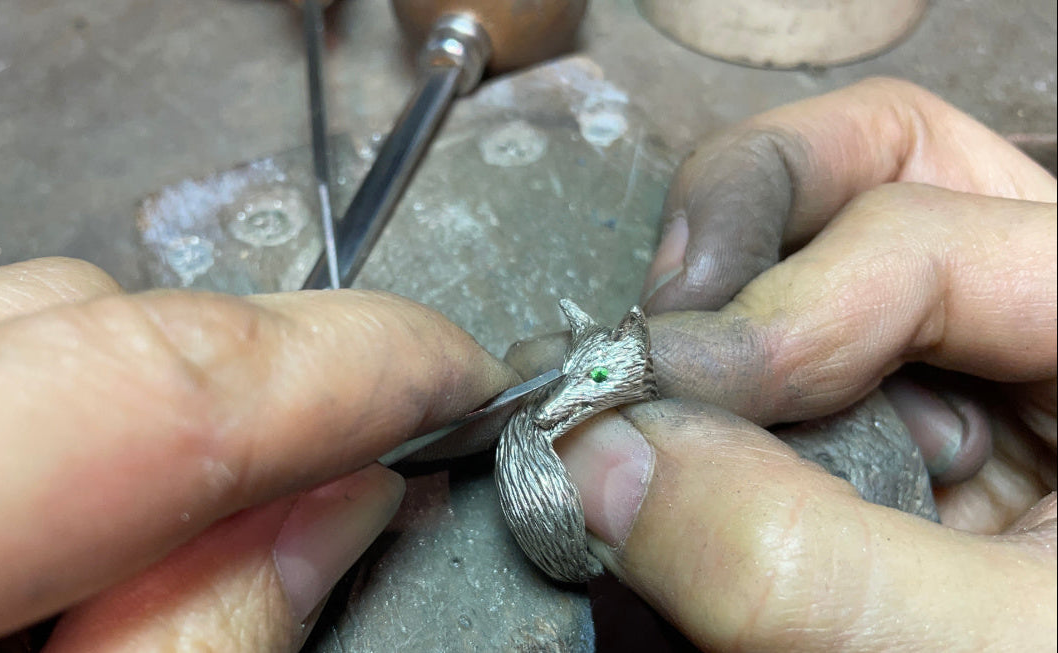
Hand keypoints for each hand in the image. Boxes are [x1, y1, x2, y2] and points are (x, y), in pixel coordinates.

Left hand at [0, 259, 515, 651]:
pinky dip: (61, 425)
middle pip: (54, 317)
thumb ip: (193, 651)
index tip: (444, 371)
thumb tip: (335, 511)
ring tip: (234, 507)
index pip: (122, 380)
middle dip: (242, 379)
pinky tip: (119, 501)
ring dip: (147, 404)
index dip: (322, 367)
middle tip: (365, 453)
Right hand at [508, 78, 1055, 649]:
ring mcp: (981, 360)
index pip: (930, 229)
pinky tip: (717, 447)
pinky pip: (809, 342)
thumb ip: (798, 562)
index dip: (778, 308)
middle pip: (891, 161)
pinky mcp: (918, 419)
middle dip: (750, 217)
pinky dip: (740, 382)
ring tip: (679, 376)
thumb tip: (604, 459)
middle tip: (666, 319)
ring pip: (837, 228)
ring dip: (735, 292)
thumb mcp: (980, 652)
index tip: (659, 400)